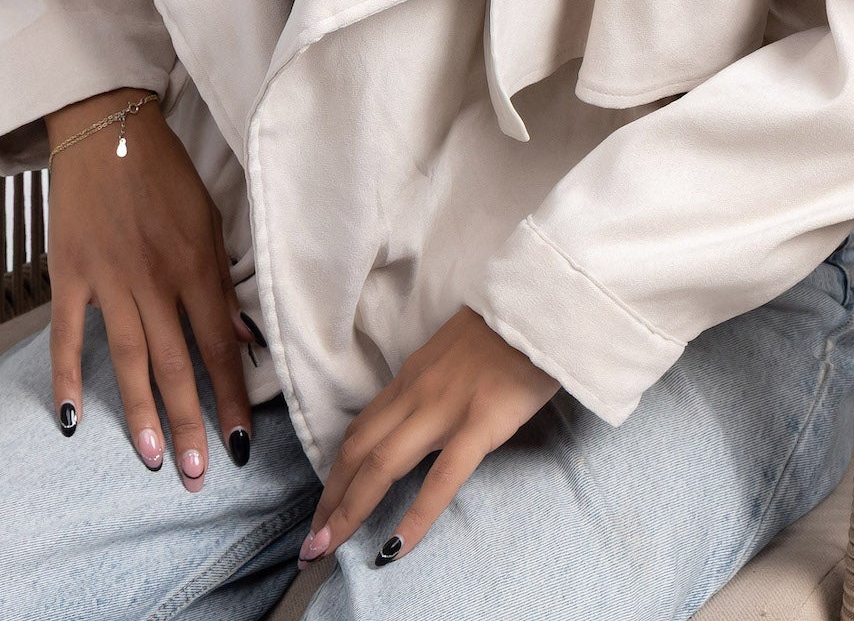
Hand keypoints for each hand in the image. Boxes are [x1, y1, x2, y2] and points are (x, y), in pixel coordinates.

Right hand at [44, 87, 258, 492]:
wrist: (106, 128)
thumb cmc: (164, 174)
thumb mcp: (209, 221)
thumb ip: (220, 283)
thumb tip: (240, 338)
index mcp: (195, 267)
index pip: (219, 348)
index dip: (231, 398)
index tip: (240, 443)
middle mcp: (154, 280)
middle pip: (175, 365)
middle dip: (189, 423)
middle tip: (198, 475)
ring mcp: (108, 280)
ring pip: (129, 360)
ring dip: (141, 413)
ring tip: (153, 459)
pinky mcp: (69, 274)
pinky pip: (68, 335)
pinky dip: (68, 377)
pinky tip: (71, 419)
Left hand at [296, 306, 558, 563]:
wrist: (543, 304)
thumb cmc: (509, 332)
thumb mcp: (456, 355)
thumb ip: (435, 386)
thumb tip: (422, 418)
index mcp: (412, 378)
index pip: (359, 431)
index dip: (334, 472)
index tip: (322, 508)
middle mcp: (416, 394)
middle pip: (356, 452)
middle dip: (329, 500)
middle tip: (309, 545)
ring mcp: (445, 409)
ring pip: (381, 464)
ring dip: (349, 509)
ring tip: (327, 549)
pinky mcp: (481, 423)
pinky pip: (441, 478)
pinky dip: (414, 517)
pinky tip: (395, 549)